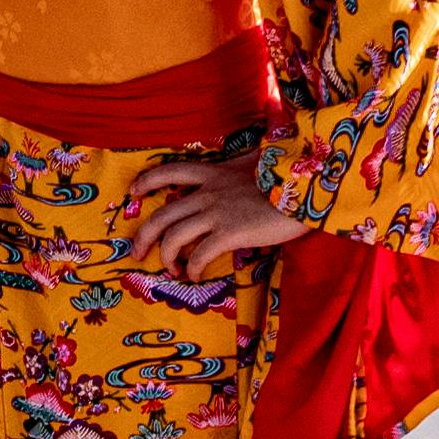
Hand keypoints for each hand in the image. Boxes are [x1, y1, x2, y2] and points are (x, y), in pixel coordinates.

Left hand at [118, 155, 300, 278]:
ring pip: (173, 237)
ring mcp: (216, 214)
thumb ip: (244, 167)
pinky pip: (199, 256)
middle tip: (136, 251)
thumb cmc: (288, 175)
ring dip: (166, 256)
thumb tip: (248, 164)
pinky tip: (194, 276)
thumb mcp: (258, 162)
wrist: (305, 186)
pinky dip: (192, 269)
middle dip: (143, 235)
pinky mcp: (229, 233)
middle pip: (162, 215)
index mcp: (213, 174)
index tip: (133, 191)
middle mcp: (208, 193)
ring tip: (171, 269)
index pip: (170, 171)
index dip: (147, 181)